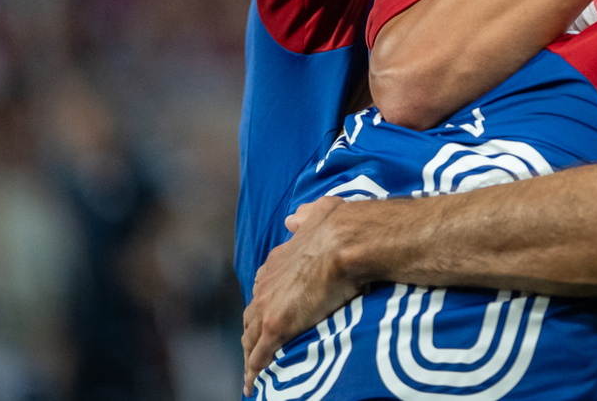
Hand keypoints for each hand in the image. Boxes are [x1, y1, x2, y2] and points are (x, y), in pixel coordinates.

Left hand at [242, 197, 369, 394]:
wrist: (346, 241)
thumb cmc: (340, 226)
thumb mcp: (318, 213)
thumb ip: (304, 217)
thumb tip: (293, 218)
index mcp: (274, 263)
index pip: (262, 290)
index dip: (264, 304)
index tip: (267, 315)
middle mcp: (264, 285)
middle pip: (250, 316)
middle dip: (252, 332)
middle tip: (256, 347)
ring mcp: (267, 308)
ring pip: (250, 339)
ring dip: (250, 355)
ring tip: (253, 372)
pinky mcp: (276, 328)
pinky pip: (259, 358)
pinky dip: (254, 372)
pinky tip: (251, 385)